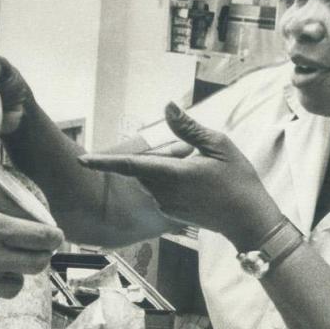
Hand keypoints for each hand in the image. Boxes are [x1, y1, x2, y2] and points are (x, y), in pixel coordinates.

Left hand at [78, 101, 282, 251]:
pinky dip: (172, 180)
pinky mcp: (169, 213)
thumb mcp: (219, 146)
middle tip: (196, 155)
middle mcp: (164, 193)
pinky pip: (160, 189)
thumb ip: (188, 128)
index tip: (81, 161)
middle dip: (162, 154)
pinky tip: (199, 183)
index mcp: (173, 175)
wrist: (248, 220)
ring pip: (152, 177)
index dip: (104, 162)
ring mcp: (165, 205)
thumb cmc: (238, 181)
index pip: (130, 165)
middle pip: (145, 165)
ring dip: (167, 167)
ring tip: (201, 170)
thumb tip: (167, 107)